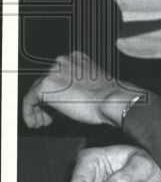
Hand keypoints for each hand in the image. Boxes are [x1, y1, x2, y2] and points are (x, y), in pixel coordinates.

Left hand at [21, 51, 138, 128]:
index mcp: (77, 58)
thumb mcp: (94, 85)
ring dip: (38, 109)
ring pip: (36, 92)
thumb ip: (78, 86)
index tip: (58, 108)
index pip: (57, 76)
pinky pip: (28, 101)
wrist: (111, 100)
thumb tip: (66, 99)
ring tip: (43, 122)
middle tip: (49, 118)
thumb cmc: (108, 98)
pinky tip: (35, 123)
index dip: (56, 94)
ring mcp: (53, 72)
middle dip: (46, 103)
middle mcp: (63, 61)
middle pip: (45, 83)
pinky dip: (29, 113)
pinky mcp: (44, 86)